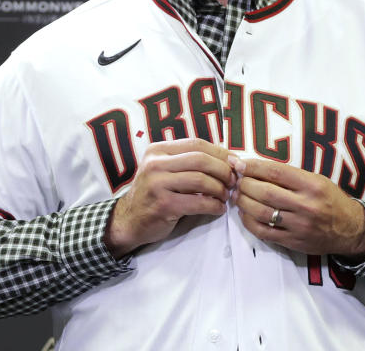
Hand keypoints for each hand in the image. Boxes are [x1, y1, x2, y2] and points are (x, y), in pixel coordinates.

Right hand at [105, 138, 235, 258]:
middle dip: (223, 170)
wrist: (129, 220)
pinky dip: (213, 206)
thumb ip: (188, 162)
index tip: (235, 163)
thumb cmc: (154, 194)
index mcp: (158, 150)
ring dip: (220, 189)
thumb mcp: (165, 170)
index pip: (197, 144)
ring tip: (226, 196)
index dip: (220, 152)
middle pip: (200, 159)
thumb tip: (228, 160)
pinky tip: (218, 209)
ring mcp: (157, 184)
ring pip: (200, 180)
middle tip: (233, 181)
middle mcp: (155, 163)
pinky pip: (197, 203)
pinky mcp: (163, 205)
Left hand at [232, 158, 364, 259]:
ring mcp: (299, 225)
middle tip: (236, 180)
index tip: (239, 163)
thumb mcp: (317, 180)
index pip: (276, 172)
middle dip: (245, 184)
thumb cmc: (331, 200)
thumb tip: (257, 168)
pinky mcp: (293, 242)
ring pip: (262, 212)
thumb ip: (290, 176)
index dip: (253, 167)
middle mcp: (306, 205)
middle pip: (266, 192)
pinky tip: (244, 214)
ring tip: (236, 195)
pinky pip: (264, 232)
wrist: (350, 230)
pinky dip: (249, 222)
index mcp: (312, 185)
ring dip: (243, 202)